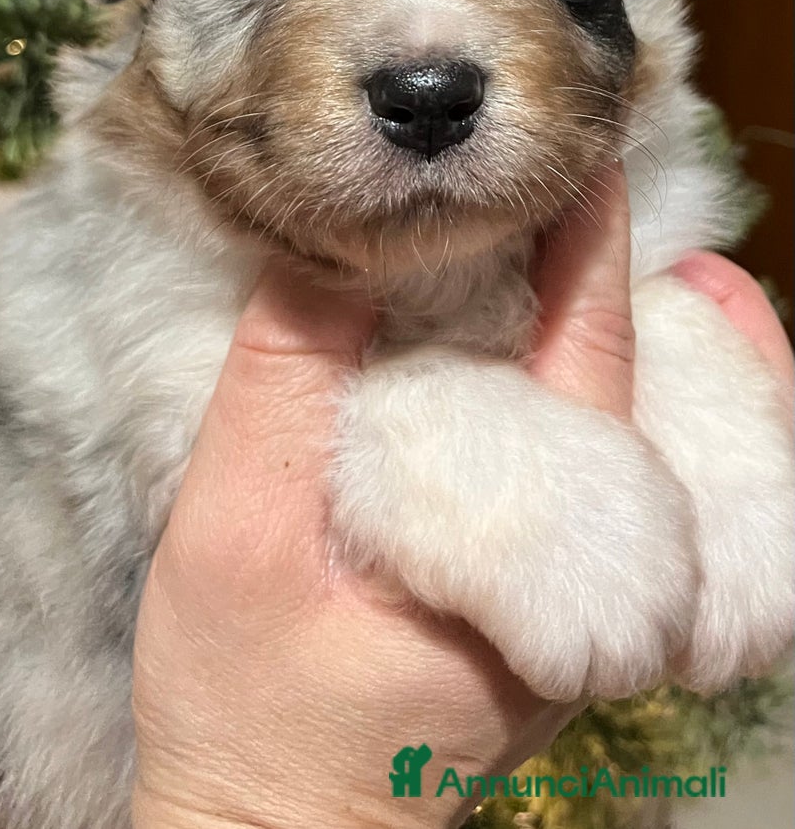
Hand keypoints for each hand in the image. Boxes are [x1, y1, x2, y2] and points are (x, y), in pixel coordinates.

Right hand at [130, 169, 792, 828]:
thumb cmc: (246, 708)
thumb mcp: (236, 535)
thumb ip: (284, 388)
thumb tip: (327, 251)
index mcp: (530, 547)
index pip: (586, 356)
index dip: (585, 245)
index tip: (574, 151)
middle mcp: (582, 577)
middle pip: (624, 385)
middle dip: (609, 267)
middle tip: (577, 159)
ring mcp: (567, 601)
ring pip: (612, 431)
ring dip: (598, 322)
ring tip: (567, 223)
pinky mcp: (533, 610)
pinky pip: (575, 475)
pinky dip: (566, 387)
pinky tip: (522, 336)